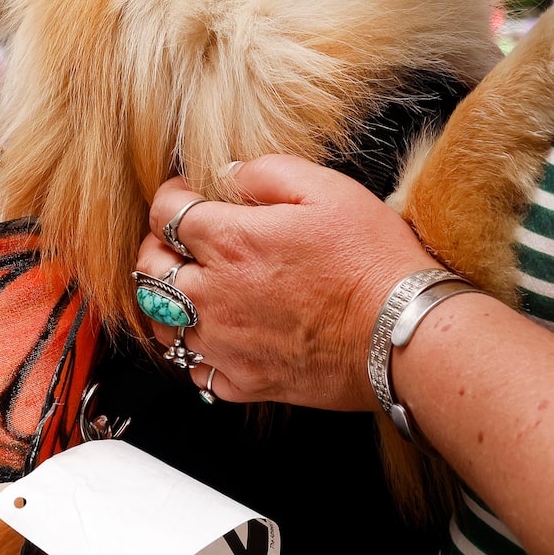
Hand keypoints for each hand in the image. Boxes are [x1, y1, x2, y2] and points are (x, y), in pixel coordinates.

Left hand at [134, 156, 437, 409]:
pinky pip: (195, 370)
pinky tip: (213, 335)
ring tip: (186, 287)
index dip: (170, 196)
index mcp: (231, 242)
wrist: (403, 331)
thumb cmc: (372, 261)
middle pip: (150, 268)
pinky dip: (195, 351)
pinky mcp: (245, 381)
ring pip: (162, 323)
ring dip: (166, 300)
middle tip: (178, 239)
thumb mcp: (326, 188)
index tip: (183, 195)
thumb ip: (266, 172)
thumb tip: (229, 173)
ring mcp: (226, 343)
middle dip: (157, 245)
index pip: (165, 213)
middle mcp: (215, 295)